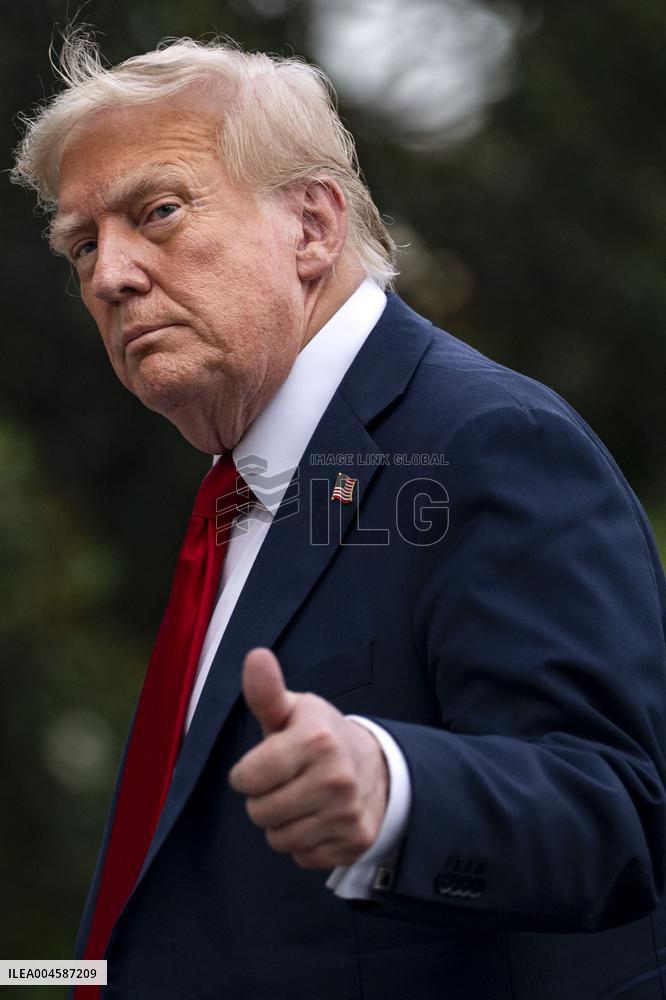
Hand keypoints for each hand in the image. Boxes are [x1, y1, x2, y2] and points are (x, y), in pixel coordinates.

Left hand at [228, 647, 388, 869]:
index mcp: (315, 740)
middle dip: (264, 799)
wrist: (377, 767)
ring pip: (279, 839)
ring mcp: (348, 812)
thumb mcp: (294, 710)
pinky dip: (305, 843)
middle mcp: (335, 778)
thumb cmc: (320, 737)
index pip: (246, 778)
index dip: (246, 774)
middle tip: (286, 782)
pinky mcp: (355, 841)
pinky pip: (303, 857)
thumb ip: (267, 691)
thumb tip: (255, 656)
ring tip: (302, 800)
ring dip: (282, 823)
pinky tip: (319, 818)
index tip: (264, 763)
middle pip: (259, 813)